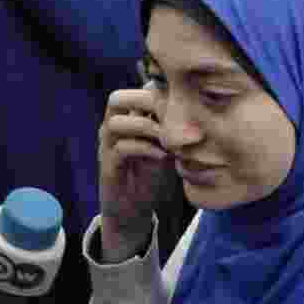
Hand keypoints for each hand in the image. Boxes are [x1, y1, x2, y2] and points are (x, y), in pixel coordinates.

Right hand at [98, 87, 169, 261]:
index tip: (184, 103)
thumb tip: (197, 110)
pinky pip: (121, 148)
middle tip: (174, 115)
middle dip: (147, 103)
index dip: (158, 91)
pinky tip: (164, 156)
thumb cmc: (151, 178)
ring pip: (116, 122)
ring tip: (169, 139)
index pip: (136, 91)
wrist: (133, 212)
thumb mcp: (167, 149)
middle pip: (117, 99)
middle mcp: (111, 129)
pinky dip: (145, 149)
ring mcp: (106, 147)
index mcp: (126, 120)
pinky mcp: (108, 167)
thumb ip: (172, 130)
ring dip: (146, 127)